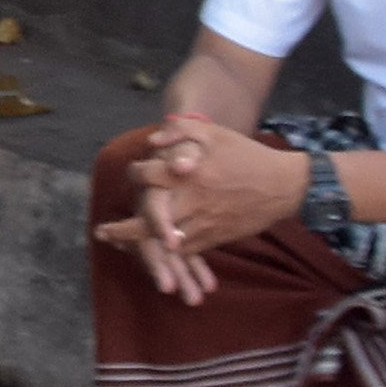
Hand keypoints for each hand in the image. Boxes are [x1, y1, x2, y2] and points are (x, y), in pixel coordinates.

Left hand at [88, 116, 306, 301]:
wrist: (283, 186)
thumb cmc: (247, 156)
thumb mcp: (216, 134)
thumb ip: (182, 130)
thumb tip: (153, 139)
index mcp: (191, 173)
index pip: (150, 176)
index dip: (136, 173)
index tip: (133, 173)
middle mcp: (193, 201)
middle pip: (149, 219)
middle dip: (122, 229)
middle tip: (101, 232)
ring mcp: (203, 223)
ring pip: (164, 242)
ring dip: (137, 246)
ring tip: (116, 245)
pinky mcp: (214, 238)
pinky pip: (185, 252)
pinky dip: (165, 256)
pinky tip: (148, 254)